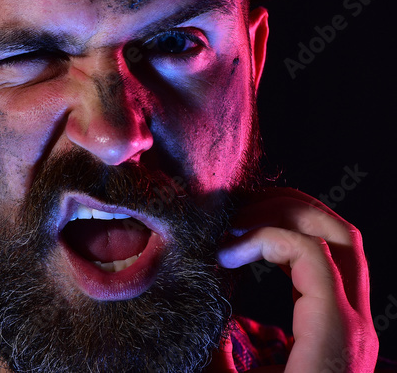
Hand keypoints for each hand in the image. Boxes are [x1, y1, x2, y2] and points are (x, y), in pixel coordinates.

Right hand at [216, 187, 378, 371]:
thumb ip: (213, 338)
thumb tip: (198, 285)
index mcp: (333, 342)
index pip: (313, 256)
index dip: (264, 238)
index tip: (221, 254)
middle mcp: (354, 327)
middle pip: (340, 235)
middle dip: (283, 211)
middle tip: (232, 220)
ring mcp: (354, 325)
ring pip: (342, 242)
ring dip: (290, 221)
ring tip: (239, 226)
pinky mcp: (344, 327)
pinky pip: (331, 263)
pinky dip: (293, 244)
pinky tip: (251, 252)